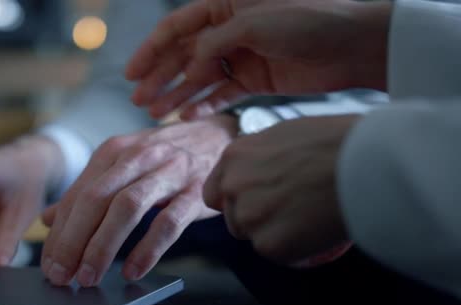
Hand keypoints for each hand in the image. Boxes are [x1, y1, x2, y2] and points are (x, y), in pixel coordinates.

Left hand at [40, 115, 236, 286]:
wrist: (219, 136)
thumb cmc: (166, 156)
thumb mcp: (123, 165)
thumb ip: (87, 191)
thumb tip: (47, 220)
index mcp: (114, 151)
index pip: (78, 195)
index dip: (59, 233)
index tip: (50, 264)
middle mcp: (137, 157)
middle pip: (96, 199)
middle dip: (73, 241)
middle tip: (61, 275)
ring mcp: (168, 172)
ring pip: (128, 207)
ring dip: (104, 245)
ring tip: (90, 276)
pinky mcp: (196, 190)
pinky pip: (169, 221)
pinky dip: (149, 248)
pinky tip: (134, 271)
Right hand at [126, 0, 390, 119]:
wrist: (351, 45)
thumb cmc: (307, 20)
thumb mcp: (254, 24)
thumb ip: (214, 43)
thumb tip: (186, 68)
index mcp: (225, 5)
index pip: (177, 28)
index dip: (151, 50)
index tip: (131, 74)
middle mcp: (228, 29)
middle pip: (183, 55)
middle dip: (160, 76)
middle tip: (139, 100)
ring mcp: (241, 56)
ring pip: (199, 77)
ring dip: (177, 94)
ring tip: (155, 112)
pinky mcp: (255, 79)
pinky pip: (222, 93)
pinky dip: (205, 104)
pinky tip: (187, 115)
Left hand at [203, 115, 360, 264]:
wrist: (366, 161)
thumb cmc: (336, 141)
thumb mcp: (285, 134)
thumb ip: (261, 156)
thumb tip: (261, 168)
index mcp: (235, 156)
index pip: (214, 192)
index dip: (234, 201)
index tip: (254, 203)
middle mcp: (233, 186)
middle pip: (232, 218)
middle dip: (255, 219)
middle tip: (290, 211)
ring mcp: (249, 217)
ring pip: (253, 237)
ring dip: (274, 233)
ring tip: (307, 217)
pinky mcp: (269, 244)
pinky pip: (277, 254)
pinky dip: (295, 249)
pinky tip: (315, 229)